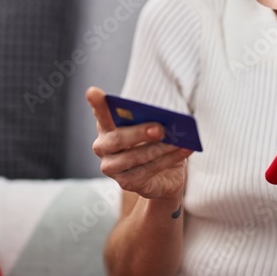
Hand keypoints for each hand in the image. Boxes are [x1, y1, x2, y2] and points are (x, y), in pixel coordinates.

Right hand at [86, 86, 190, 200]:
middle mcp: (103, 147)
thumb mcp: (155, 128)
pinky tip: (184, 150)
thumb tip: (168, 121)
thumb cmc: (155, 143)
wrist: (164, 175)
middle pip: (118, 139)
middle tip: (160, 128)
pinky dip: (169, 159)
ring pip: (135, 157)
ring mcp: (112, 168)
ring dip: (160, 148)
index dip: (97, 104)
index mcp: (107, 126)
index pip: (100, 114)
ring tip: (180, 141)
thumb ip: (154, 121)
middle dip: (140, 133)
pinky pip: (148, 170)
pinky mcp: (126, 183)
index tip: (93, 92)